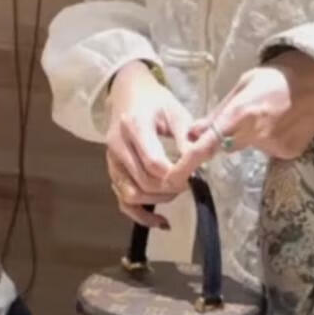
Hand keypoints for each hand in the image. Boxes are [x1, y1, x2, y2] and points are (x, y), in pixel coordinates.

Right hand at [105, 61, 196, 227]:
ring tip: (175, 191)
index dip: (174, 175)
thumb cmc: (155, 101)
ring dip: (157, 200)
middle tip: (187, 183)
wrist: (128, 94)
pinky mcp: (112, 171)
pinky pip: (122, 201)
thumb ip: (187, 136)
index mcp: (134, 126)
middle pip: (143, 181)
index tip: (192, 175)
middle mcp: (118, 145)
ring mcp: (112, 161)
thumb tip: (202, 160)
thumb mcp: (176, 111)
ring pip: (131, 194)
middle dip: (169, 189)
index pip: (153, 162)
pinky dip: (141, 216)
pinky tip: (161, 221)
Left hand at [166, 49, 313, 183]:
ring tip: (269, 112)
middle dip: (227, 136)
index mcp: (241, 114)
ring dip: (251, 135)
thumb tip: (193, 132)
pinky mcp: (290, 153)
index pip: (207, 145)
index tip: (172, 178)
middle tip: (245, 114)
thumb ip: (219, 112)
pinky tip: (284, 121)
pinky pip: (269, 150)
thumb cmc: (278, 76)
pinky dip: (270, 139)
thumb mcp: (243, 85)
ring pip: (249, 147)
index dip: (188, 163)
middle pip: (226, 147)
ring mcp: (275, 147)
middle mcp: (256, 135)